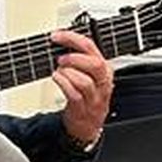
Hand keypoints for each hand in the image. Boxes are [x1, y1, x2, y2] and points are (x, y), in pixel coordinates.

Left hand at [49, 29, 112, 146]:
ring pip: (86, 81)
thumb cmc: (87, 97)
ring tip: (59, 70)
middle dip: (74, 57)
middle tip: (60, 58)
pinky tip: (57, 78)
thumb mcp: (90, 76)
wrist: (87, 125)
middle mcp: (102, 82)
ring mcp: (95, 97)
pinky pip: (75, 95)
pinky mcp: (84, 109)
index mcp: (104, 69)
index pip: (91, 47)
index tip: (57, 36)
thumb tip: (59, 44)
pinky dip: (64, 84)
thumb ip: (79, 60)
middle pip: (95, 64)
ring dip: (69, 72)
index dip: (72, 38)